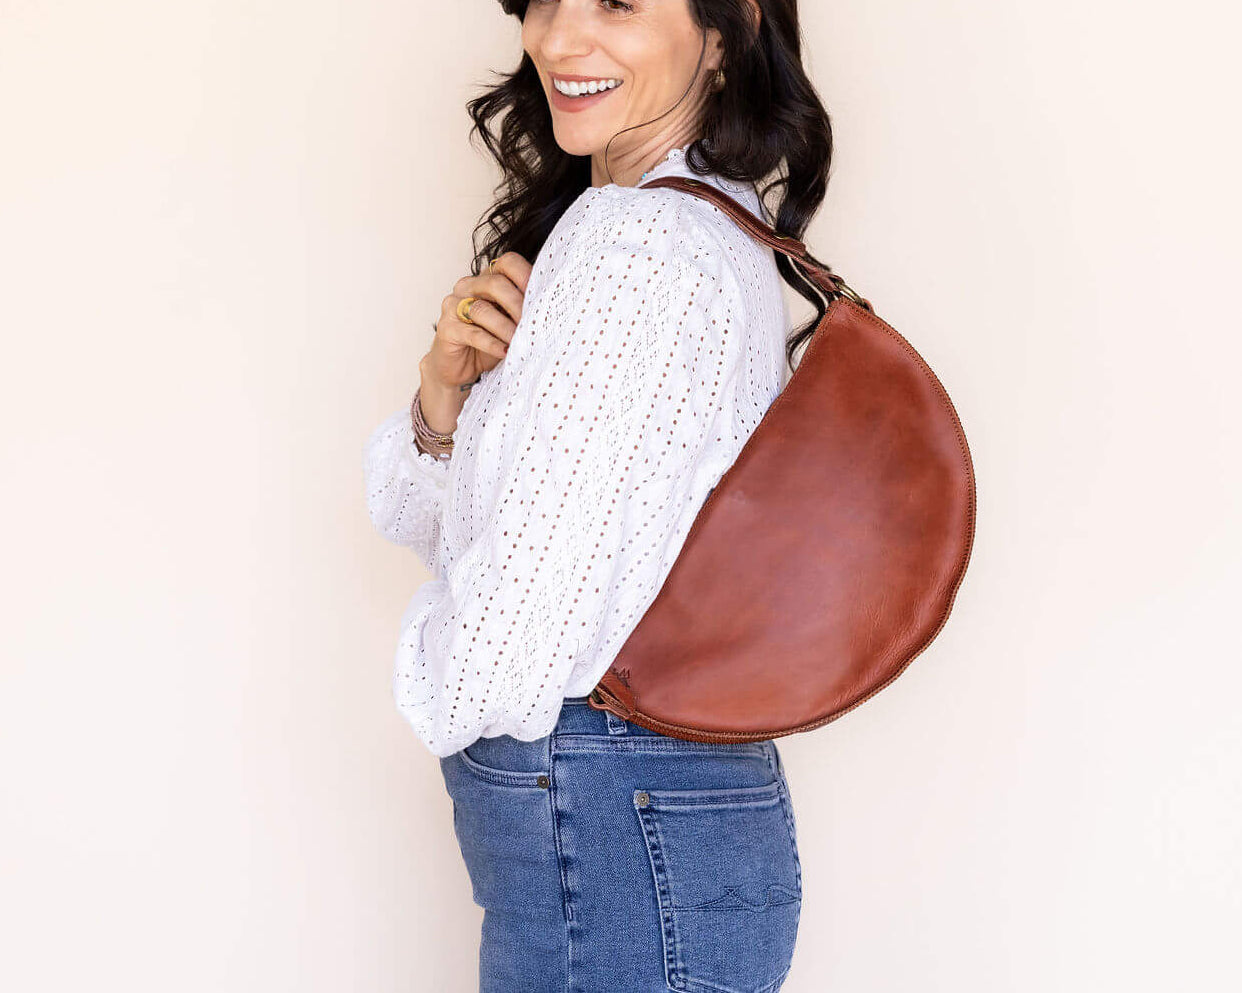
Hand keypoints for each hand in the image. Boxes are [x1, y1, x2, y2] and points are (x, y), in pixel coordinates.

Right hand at [423, 252, 533, 389]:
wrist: (459, 367)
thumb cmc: (489, 341)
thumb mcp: (510, 321)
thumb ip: (524, 309)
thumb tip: (554, 306)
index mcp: (487, 278)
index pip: (508, 262)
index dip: (527, 276)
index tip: (543, 297)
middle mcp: (468, 286)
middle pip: (495, 283)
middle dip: (517, 304)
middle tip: (532, 323)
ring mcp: (453, 305)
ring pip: (482, 309)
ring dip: (506, 327)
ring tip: (521, 341)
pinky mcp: (447, 328)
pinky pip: (472, 333)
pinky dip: (492, 343)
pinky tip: (506, 351)